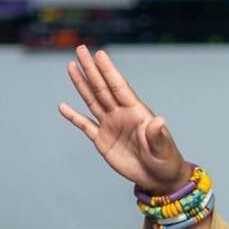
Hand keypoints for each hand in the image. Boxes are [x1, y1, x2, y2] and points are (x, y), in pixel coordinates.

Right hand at [60, 46, 190, 194]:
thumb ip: (157, 134)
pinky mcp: (102, 140)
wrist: (159, 178)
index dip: (109, 71)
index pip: (119, 87)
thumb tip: (159, 121)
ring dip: (82, 84)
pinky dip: (73, 116)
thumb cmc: (165, 160)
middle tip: (80, 49)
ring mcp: (110, 126)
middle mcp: (121, 114)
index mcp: (136, 111)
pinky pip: (85, 126)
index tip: (100, 54)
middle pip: (102, 88)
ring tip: (71, 66)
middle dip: (91, 69)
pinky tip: (63, 106)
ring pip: (92, 101)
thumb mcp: (163, 148)